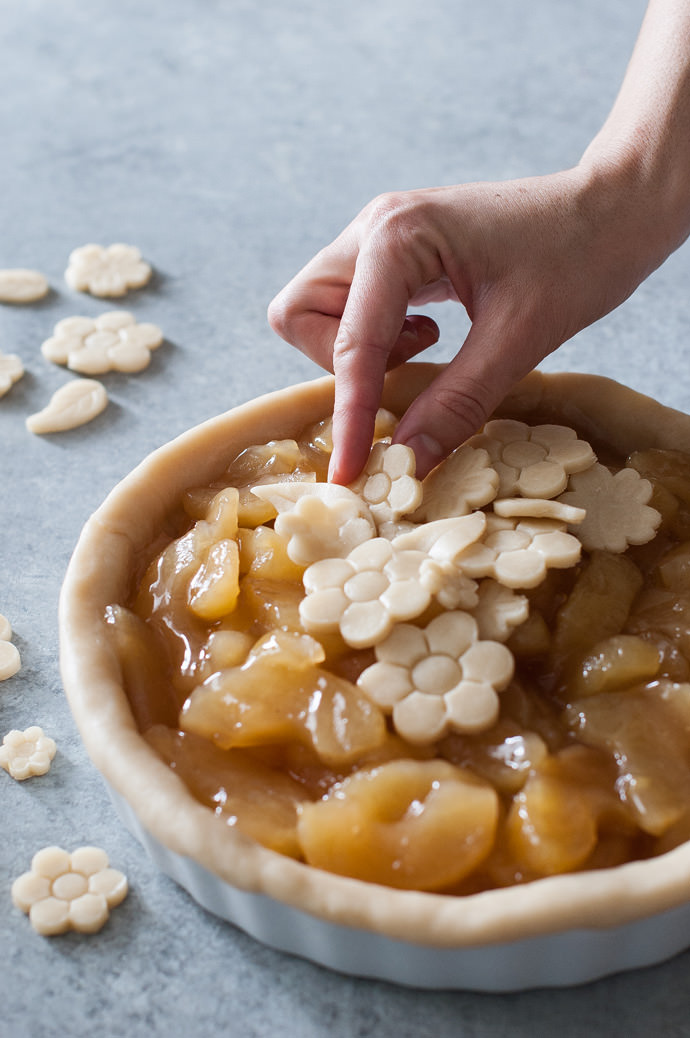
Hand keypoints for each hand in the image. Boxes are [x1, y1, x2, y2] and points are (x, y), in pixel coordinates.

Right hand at [269, 168, 658, 481]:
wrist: (614, 208)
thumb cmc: (579, 256)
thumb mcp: (520, 340)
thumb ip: (457, 403)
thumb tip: (407, 461)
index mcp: (398, 236)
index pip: (351, 343)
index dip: (350, 414)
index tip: (350, 471)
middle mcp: (374, 227)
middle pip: (300, 313)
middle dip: (338, 363)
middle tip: (404, 375)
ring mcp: (380, 236)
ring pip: (318, 310)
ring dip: (357, 350)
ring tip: (427, 350)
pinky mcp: (397, 252)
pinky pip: (352, 306)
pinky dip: (376, 338)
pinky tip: (430, 335)